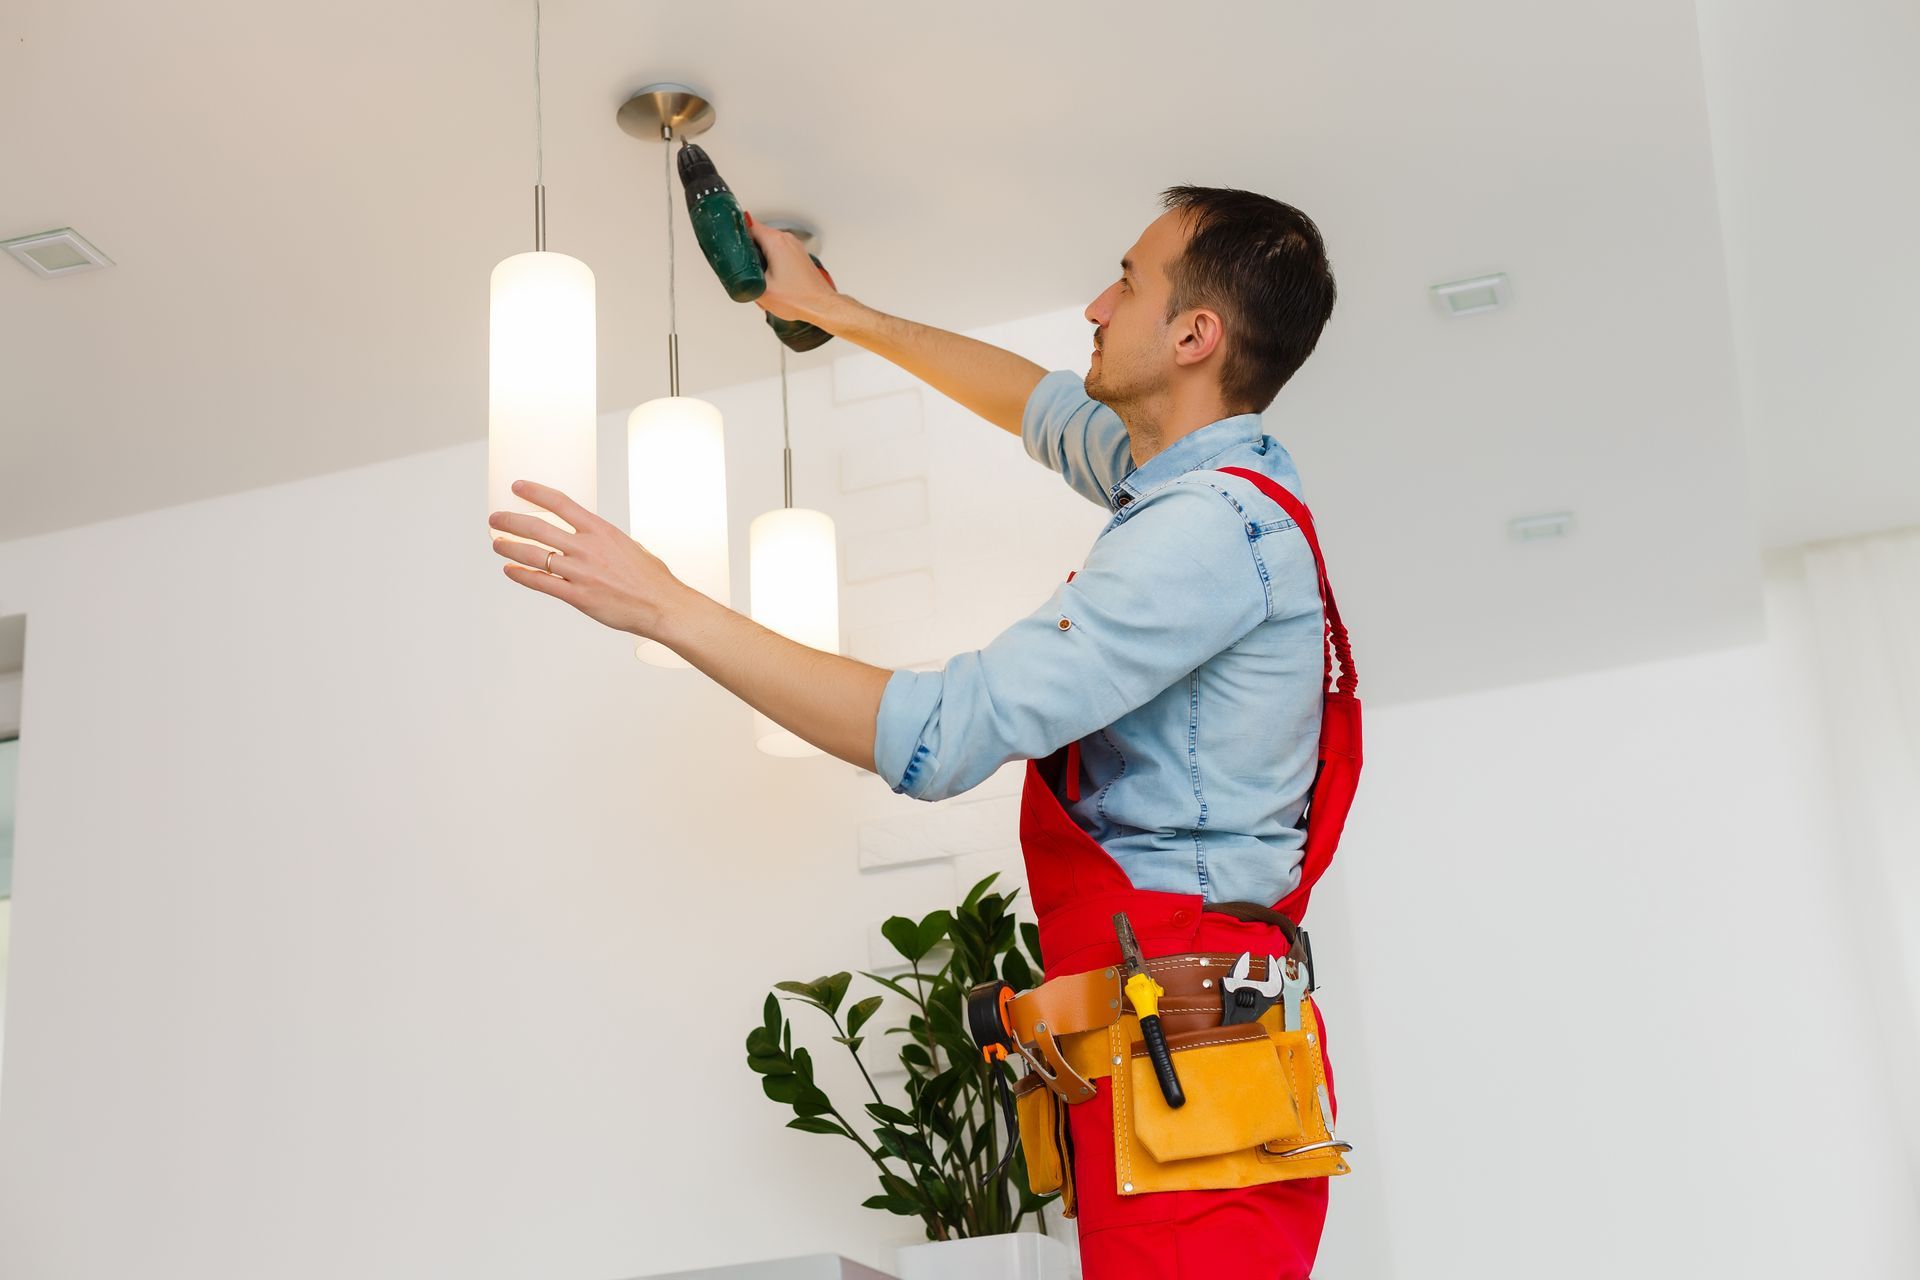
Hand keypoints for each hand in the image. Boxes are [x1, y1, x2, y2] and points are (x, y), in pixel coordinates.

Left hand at [489, 480, 688, 642]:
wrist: (663, 605)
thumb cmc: (651, 579)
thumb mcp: (629, 546)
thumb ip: (605, 540)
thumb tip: (591, 538)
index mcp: (601, 530)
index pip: (560, 503)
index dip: (535, 493)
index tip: (518, 487)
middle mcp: (587, 547)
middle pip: (538, 528)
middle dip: (511, 521)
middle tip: (496, 519)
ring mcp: (581, 572)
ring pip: (533, 554)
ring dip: (510, 547)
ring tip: (498, 543)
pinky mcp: (578, 596)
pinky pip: (541, 582)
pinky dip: (521, 575)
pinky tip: (510, 570)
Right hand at [743, 209, 839, 324]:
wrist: (822, 305)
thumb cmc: (799, 298)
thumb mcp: (762, 289)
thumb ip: (745, 276)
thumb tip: (737, 273)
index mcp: (776, 242)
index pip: (749, 226)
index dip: (737, 234)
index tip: (730, 241)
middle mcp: (787, 239)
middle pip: (759, 235)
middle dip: (748, 249)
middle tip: (742, 265)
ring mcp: (794, 246)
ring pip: (768, 244)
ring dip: (760, 256)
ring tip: (757, 275)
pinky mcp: (798, 255)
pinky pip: (778, 251)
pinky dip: (771, 260)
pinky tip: (770, 277)